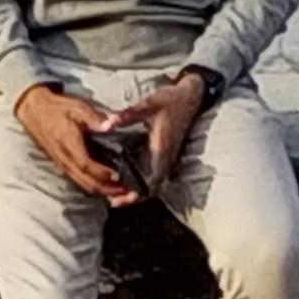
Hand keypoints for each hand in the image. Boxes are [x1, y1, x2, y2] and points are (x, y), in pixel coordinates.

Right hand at [13, 83, 134, 201]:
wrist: (33, 110)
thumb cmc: (57, 108)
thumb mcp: (76, 107)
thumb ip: (94, 117)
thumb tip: (111, 124)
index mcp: (69, 144)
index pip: (86, 165)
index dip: (102, 173)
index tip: (117, 176)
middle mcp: (65, 158)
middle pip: (86, 181)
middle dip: (106, 189)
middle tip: (126, 193)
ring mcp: (62, 163)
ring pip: (82, 183)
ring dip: (101, 191)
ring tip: (118, 194)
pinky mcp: (61, 164)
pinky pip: (77, 180)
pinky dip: (92, 187)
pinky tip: (103, 187)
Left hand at [106, 70, 210, 188]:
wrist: (190, 97)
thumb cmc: (170, 100)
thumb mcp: (149, 104)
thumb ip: (128, 114)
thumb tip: (108, 122)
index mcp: (161, 149)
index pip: (152, 179)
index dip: (138, 192)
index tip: (121, 198)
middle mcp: (166, 157)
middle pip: (152, 187)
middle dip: (134, 197)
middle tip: (113, 201)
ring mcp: (167, 157)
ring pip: (154, 182)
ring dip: (137, 190)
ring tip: (116, 195)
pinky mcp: (166, 154)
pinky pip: (154, 174)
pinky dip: (141, 181)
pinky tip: (126, 179)